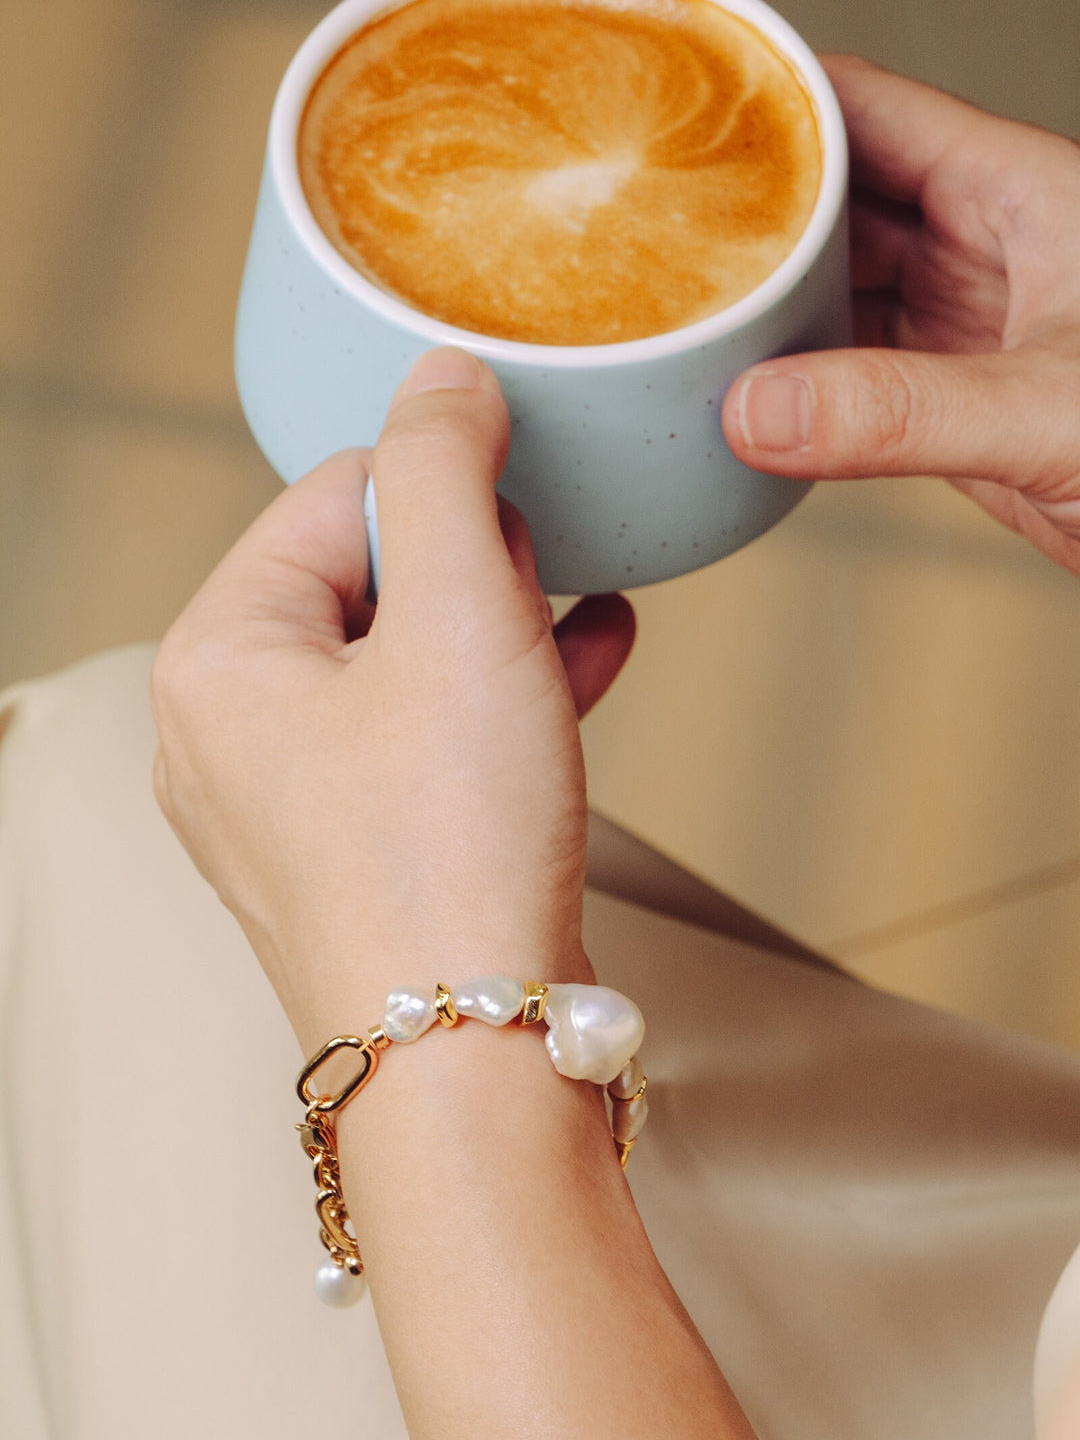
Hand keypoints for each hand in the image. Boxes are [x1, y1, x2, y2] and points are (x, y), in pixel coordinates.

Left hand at [151, 348, 634, 1048]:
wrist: (474, 1065)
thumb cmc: (451, 848)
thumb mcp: (458, 617)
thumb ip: (444, 470)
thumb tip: (442, 374)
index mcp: (217, 654)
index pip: (333, 495)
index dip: (445, 486)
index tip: (526, 510)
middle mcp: (226, 727)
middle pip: (365, 576)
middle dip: (475, 565)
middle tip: (550, 576)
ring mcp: (284, 800)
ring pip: (404, 661)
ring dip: (501, 626)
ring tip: (580, 616)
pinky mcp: (352, 849)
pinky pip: (420, 739)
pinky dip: (496, 701)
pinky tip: (583, 667)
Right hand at [722, 54, 1079, 573]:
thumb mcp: (1049, 410)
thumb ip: (902, 412)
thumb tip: (761, 410)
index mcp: (1020, 192)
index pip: (871, 110)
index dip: (776, 98)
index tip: (685, 107)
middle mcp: (987, 248)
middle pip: (837, 199)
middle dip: (750, 209)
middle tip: (649, 222)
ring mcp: (970, 327)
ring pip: (839, 293)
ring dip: (767, 307)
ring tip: (680, 310)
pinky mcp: (958, 406)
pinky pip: (854, 376)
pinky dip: (796, 387)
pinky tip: (746, 396)